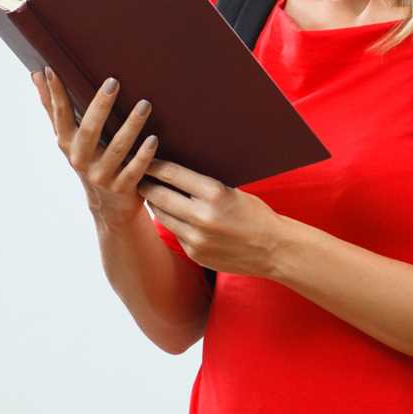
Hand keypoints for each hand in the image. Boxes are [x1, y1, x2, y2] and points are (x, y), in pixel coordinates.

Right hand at [32, 67, 157, 229]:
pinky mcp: (122, 187)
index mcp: (67, 143)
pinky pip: (134, 170)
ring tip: (145, 104)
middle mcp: (81, 159)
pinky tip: (153, 139)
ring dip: (131, 126)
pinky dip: (144, 155)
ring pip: (117, 149)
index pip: (59, 115)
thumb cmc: (88, 160)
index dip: (54, 94)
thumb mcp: (69, 138)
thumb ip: (54, 107)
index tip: (52, 70)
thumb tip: (36, 74)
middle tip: (113, 81)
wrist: (108, 206)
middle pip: (89, 131)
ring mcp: (101, 175)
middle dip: (100, 106)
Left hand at [140, 159, 288, 279]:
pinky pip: (175, 233)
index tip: (145, 160)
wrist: (274, 249)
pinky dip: (172, 222)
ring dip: (156, 204)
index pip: (172, 174)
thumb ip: (204, 186)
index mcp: (214, 193)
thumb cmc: (256, 214)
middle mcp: (202, 216)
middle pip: (159, 195)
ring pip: (162, 216)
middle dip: (146, 184)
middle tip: (138, 176)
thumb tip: (174, 173)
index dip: (154, 165)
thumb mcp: (233, 191)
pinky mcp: (195, 253)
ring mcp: (196, 238)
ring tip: (151, 193)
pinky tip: (172, 214)